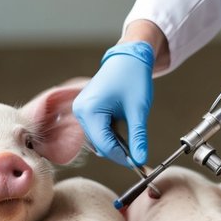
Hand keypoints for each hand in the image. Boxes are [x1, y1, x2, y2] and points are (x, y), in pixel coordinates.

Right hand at [73, 42, 153, 165]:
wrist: (128, 57)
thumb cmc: (133, 77)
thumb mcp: (138, 110)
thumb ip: (138, 137)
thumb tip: (140, 160)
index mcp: (89, 110)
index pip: (104, 145)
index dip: (122, 157)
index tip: (138, 163)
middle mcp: (80, 111)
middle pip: (99, 144)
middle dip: (118, 150)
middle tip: (138, 152)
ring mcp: (81, 110)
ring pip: (98, 139)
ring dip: (114, 141)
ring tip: (131, 131)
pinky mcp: (85, 109)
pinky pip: (97, 129)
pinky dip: (110, 133)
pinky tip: (122, 123)